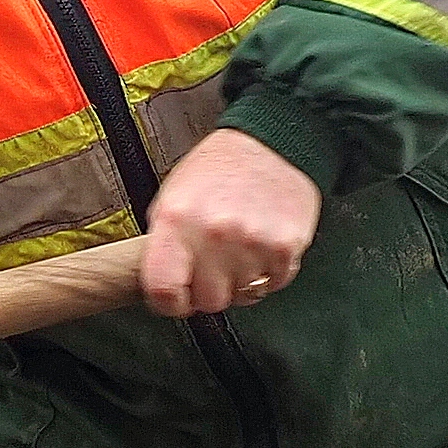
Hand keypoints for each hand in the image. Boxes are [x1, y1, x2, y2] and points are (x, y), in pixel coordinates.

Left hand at [142, 129, 321, 318]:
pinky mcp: (286, 247)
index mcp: (177, 220)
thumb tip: (161, 284)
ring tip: (238, 250)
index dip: (167, 303)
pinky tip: (261, 247)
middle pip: (208, 301)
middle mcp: (214, 234)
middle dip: (207, 291)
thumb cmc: (219, 168)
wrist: (271, 143)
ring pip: (242, 296)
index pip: (163, 289)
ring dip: (239, 282)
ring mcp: (253, 242)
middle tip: (211, 268)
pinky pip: (273, 285)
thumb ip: (164, 242)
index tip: (173, 300)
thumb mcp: (172, 196)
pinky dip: (267, 274)